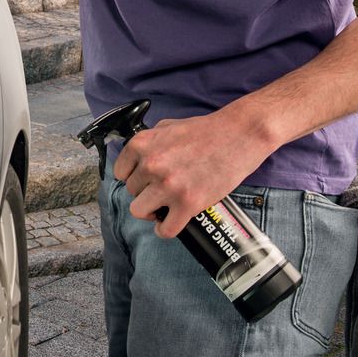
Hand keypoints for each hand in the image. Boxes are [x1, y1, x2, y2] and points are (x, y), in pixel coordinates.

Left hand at [111, 110, 273, 238]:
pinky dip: (166, 229)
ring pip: (140, 211)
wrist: (238, 135)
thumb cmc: (205, 130)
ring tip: (162, 208)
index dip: (132, 178)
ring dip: (151, 212)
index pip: (120, 172)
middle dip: (145, 192)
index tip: (142, 181)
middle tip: (161, 190)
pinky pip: (166, 229)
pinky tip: (171, 223)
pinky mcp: (188, 203)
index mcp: (142, 144)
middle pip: (131, 192)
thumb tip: (137, 158)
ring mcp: (168, 185)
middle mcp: (151, 165)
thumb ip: (149, 142)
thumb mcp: (167, 126)